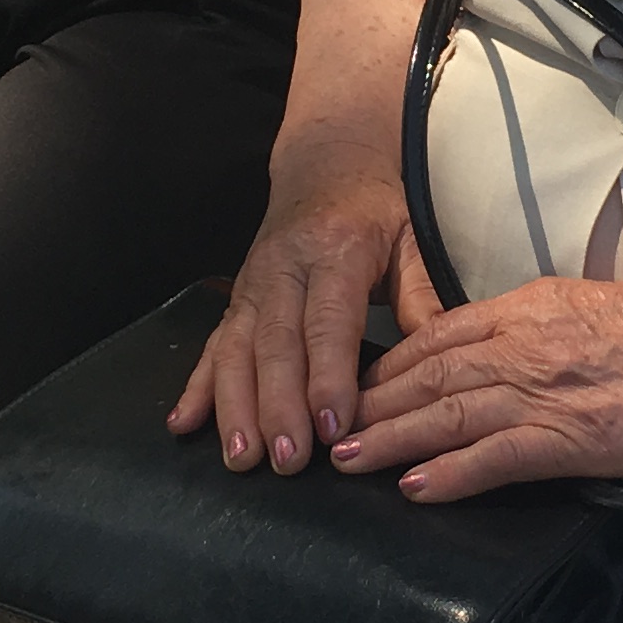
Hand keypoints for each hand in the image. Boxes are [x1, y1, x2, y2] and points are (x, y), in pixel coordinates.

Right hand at [170, 169, 447, 473]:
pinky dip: (195, 387)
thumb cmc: (378, 211)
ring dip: (235, 407)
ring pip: (237, 350)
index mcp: (336, 252)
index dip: (327, 376)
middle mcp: (285, 270)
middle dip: (278, 407)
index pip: (328, 322)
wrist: (325, 163)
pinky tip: (183, 424)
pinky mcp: (235, 299)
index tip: (332, 427)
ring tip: (241, 457)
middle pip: (276, 345)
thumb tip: (438, 360)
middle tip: (286, 459)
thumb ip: (423, 299)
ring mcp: (253, 285)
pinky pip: (212, 345)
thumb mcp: (412, 242)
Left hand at [331, 267, 622, 504]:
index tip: (354, 388)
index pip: (436, 338)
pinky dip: (452, 472)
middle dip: (370, 405)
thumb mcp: (585, 309)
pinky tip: (417, 488)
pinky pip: (497, 456)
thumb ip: (537, 328)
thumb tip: (505, 350)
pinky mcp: (571, 436)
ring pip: (446, 414)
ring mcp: (543, 392)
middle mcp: (521, 347)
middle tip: (327, 431)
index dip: (388, 367)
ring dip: (390, 439)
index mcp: (524, 312)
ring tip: (348, 461)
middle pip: (425, 376)